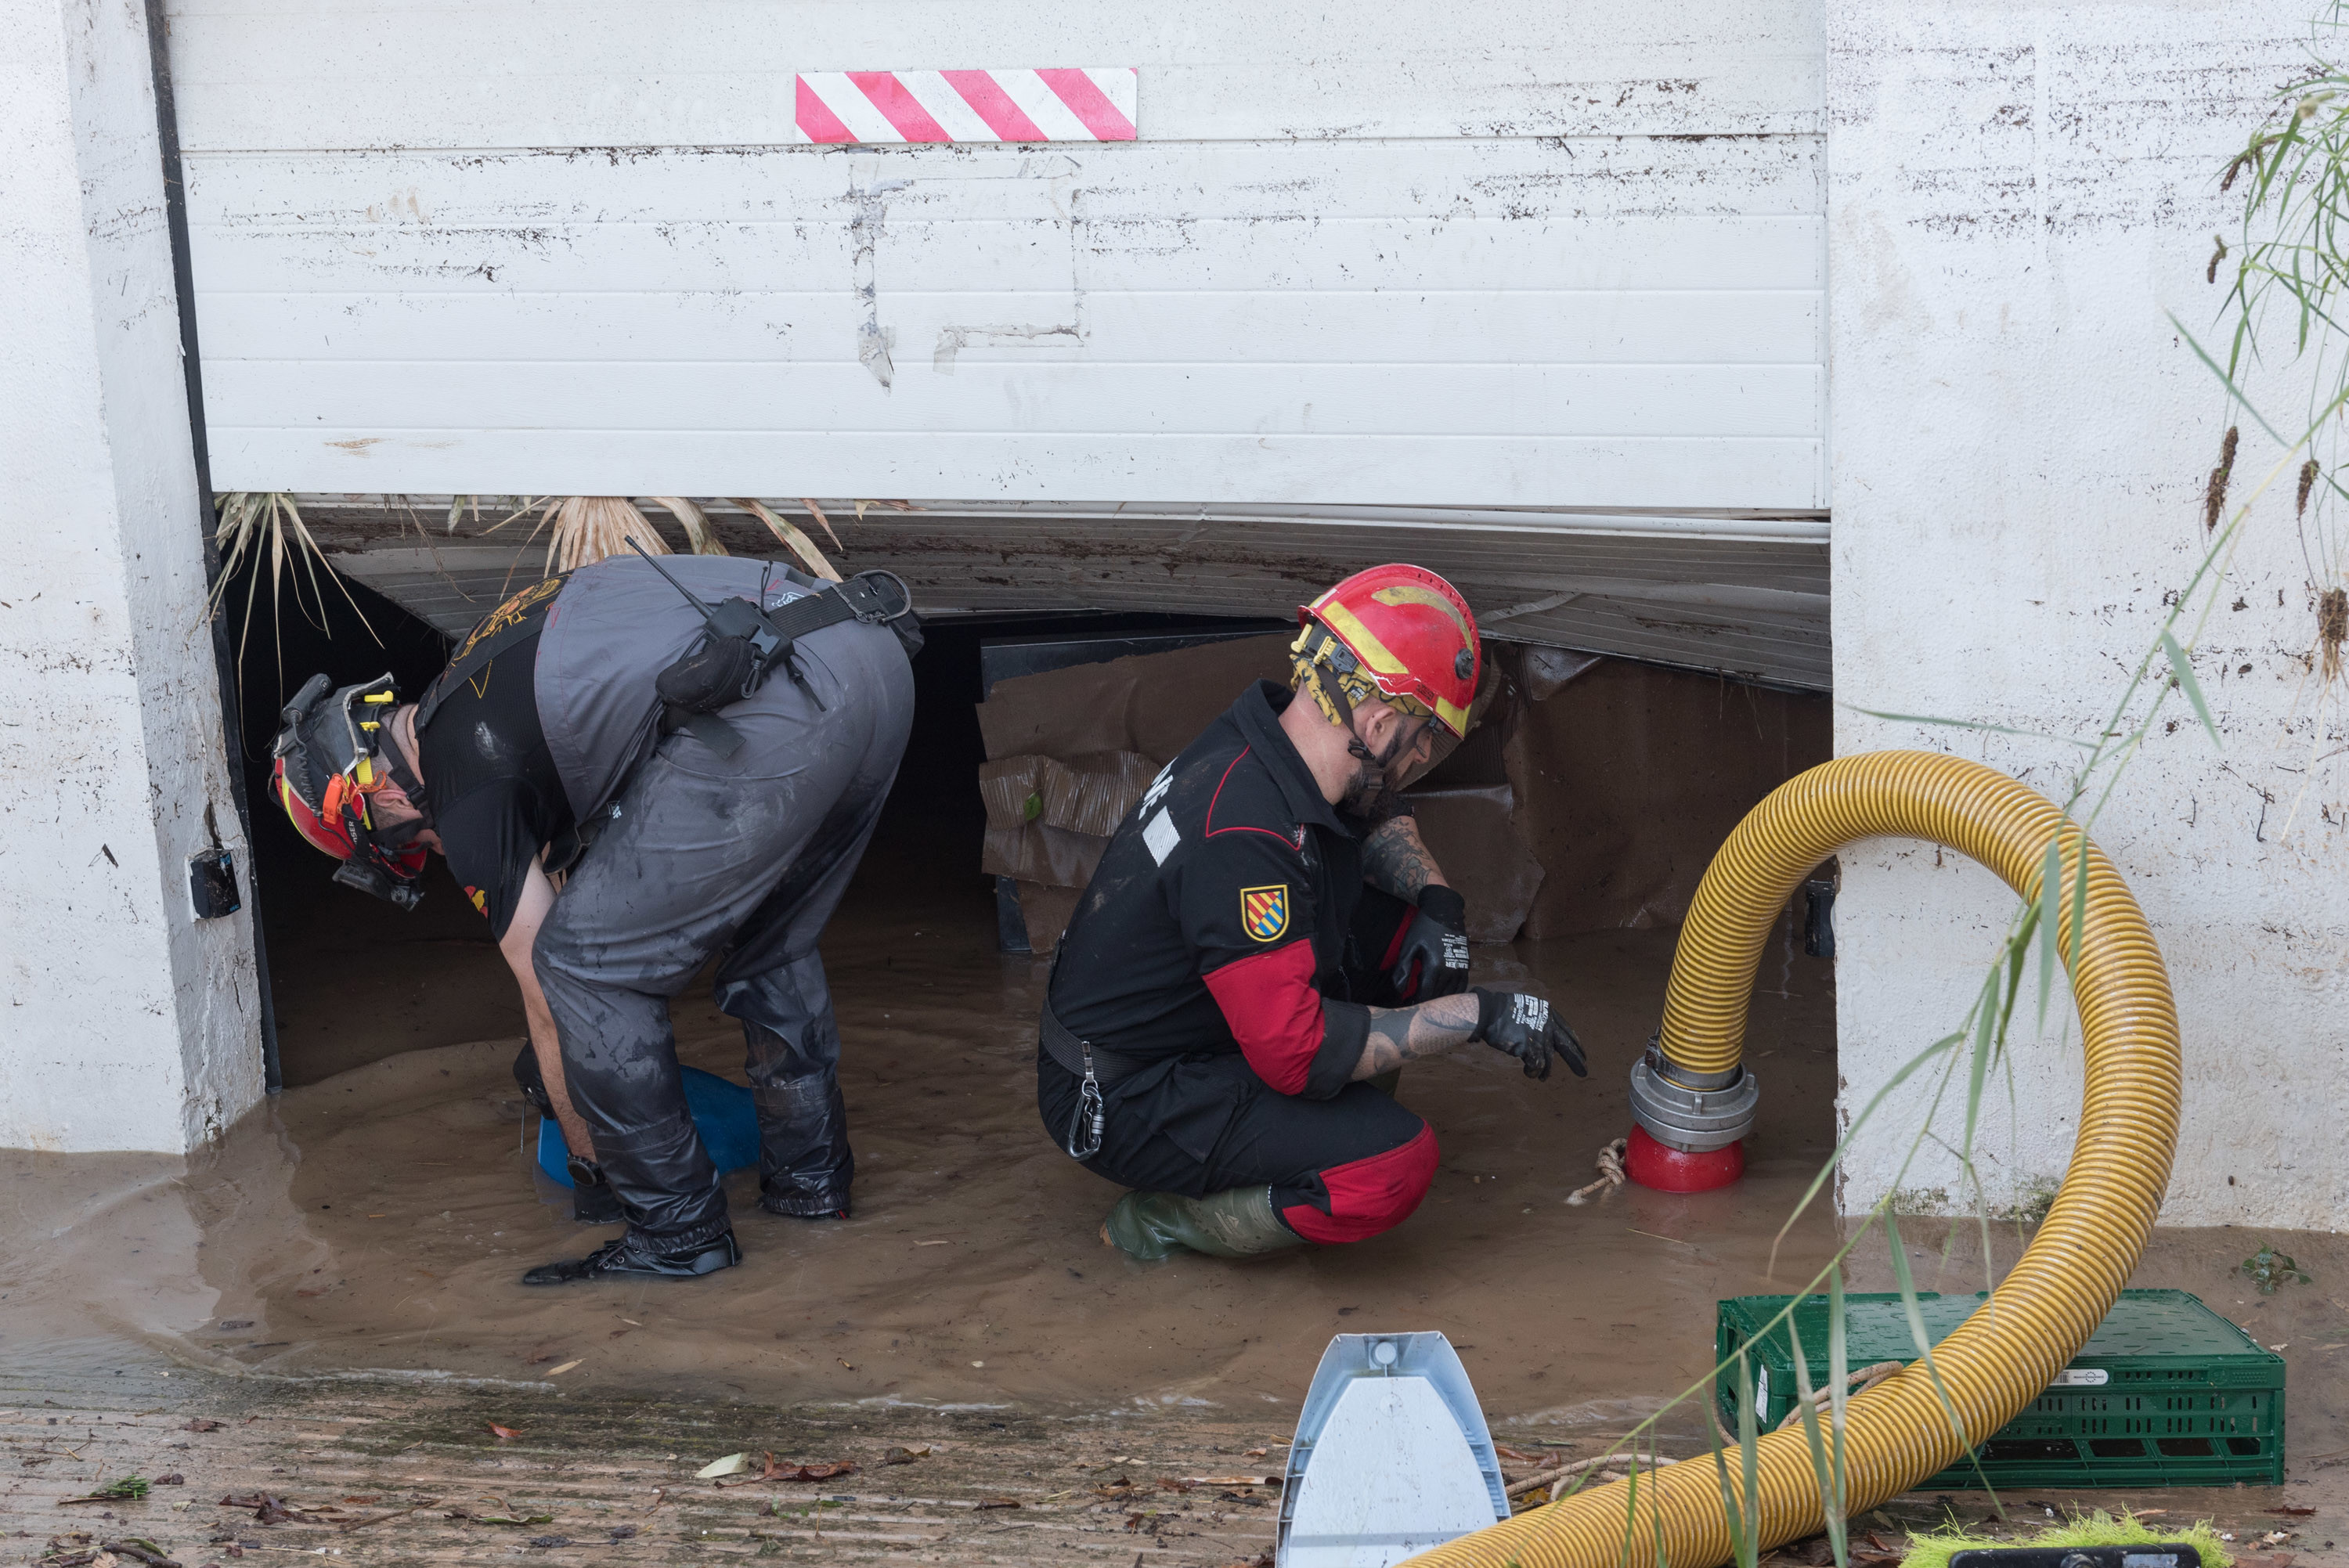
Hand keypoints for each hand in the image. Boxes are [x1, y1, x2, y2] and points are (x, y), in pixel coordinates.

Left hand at [1390, 885, 1470, 1000]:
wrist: (1445, 910)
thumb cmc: (1423, 928)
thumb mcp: (1409, 946)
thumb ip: (1403, 969)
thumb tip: (1399, 991)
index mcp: (1434, 967)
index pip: (1426, 995)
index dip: (1416, 1003)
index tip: (1408, 1005)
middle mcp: (1450, 971)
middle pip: (1439, 997)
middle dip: (1426, 1002)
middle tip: (1415, 1002)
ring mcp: (1461, 968)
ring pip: (1451, 994)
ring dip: (1439, 999)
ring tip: (1427, 997)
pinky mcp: (1467, 965)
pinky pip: (1462, 986)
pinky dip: (1453, 993)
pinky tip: (1443, 993)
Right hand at [1472, 988, 1587, 1079]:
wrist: (1489, 1011)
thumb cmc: (1503, 1010)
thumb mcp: (1528, 1009)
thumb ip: (1538, 1022)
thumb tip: (1544, 1040)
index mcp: (1548, 1013)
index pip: (1567, 1031)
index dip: (1575, 1044)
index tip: (1582, 1054)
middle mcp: (1548, 1024)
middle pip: (1566, 1046)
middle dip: (1575, 1060)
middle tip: (1583, 1072)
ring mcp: (1540, 1035)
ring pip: (1549, 1060)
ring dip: (1545, 1071)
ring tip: (1541, 1078)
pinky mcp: (1530, 1046)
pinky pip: (1537, 1065)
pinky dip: (1533, 1071)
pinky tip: (1528, 1073)